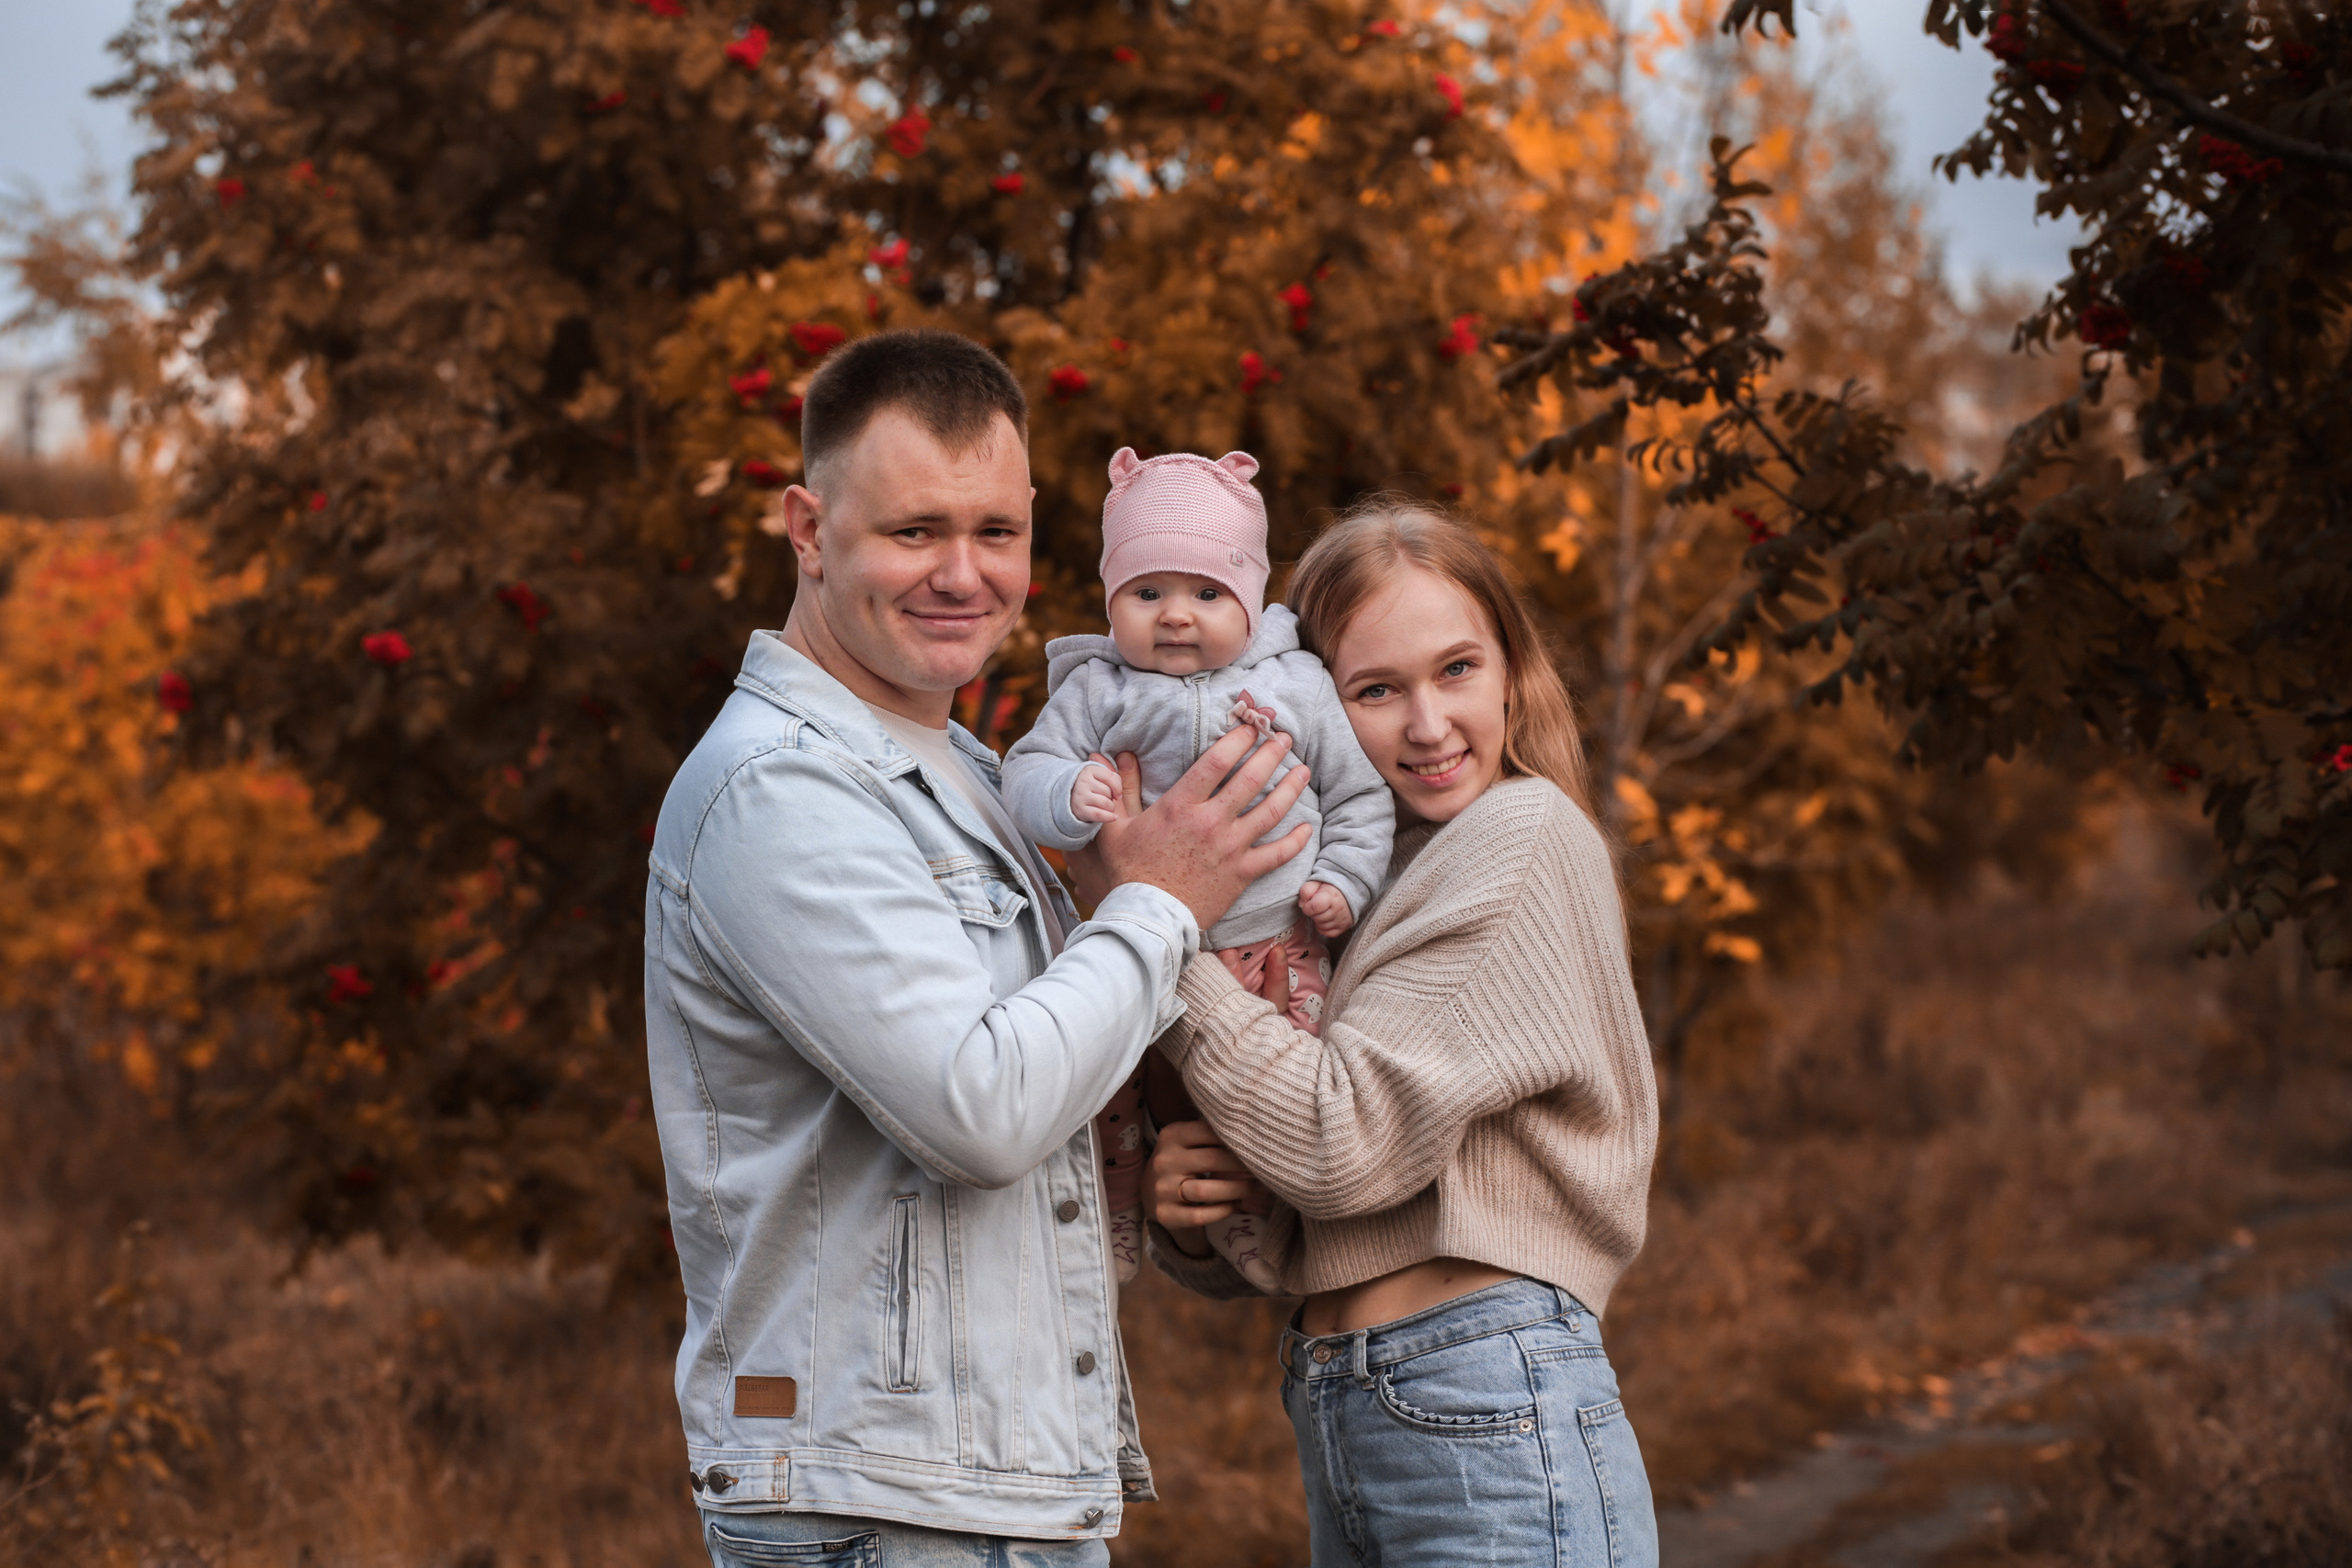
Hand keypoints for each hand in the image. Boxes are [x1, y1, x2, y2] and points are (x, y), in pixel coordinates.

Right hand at [1070, 761, 1119, 823]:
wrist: (1071, 802)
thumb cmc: (1093, 790)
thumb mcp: (1102, 778)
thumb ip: (1115, 772)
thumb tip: (1128, 756)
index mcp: (1090, 769)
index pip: (1112, 777)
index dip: (1118, 788)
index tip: (1118, 794)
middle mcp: (1083, 780)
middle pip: (1108, 792)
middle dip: (1111, 798)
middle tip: (1103, 799)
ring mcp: (1079, 795)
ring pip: (1106, 803)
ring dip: (1109, 808)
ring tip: (1102, 807)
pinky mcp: (1078, 809)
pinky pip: (1099, 814)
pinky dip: (1109, 817)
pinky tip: (1113, 817)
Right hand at [1091, 727, 1313, 932]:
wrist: (1148, 919)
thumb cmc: (1130, 873)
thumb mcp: (1115, 827)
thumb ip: (1118, 790)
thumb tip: (1104, 757)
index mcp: (1181, 805)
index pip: (1217, 761)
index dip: (1238, 739)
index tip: (1251, 727)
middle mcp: (1210, 822)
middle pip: (1251, 779)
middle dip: (1272, 753)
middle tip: (1284, 738)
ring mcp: (1230, 848)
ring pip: (1270, 811)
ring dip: (1290, 787)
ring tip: (1302, 770)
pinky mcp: (1242, 874)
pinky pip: (1277, 854)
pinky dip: (1295, 840)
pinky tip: (1306, 827)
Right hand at [1147, 1119, 1272, 1257]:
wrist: (1151, 1192)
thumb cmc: (1181, 1161)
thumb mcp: (1187, 1141)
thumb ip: (1210, 1133)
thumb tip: (1251, 1131)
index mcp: (1172, 1135)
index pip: (1209, 1131)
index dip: (1235, 1139)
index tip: (1255, 1145)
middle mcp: (1164, 1160)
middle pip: (1213, 1160)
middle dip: (1242, 1165)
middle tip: (1260, 1168)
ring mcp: (1162, 1189)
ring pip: (1206, 1191)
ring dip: (1237, 1190)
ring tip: (1252, 1188)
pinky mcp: (1165, 1214)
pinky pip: (1200, 1216)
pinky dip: (1222, 1211)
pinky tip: (1234, 1205)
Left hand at [1297, 880, 1354, 938]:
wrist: (1347, 891)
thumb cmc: (1329, 887)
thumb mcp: (1316, 883)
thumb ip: (1306, 891)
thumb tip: (1301, 905)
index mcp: (1331, 896)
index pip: (1314, 907)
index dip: (1307, 907)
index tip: (1309, 903)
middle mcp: (1338, 909)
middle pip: (1317, 918)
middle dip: (1313, 913)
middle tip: (1317, 906)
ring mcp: (1342, 919)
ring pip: (1322, 926)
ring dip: (1318, 920)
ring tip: (1322, 911)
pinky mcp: (1345, 926)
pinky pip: (1328, 933)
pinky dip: (1324, 928)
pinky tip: (1325, 919)